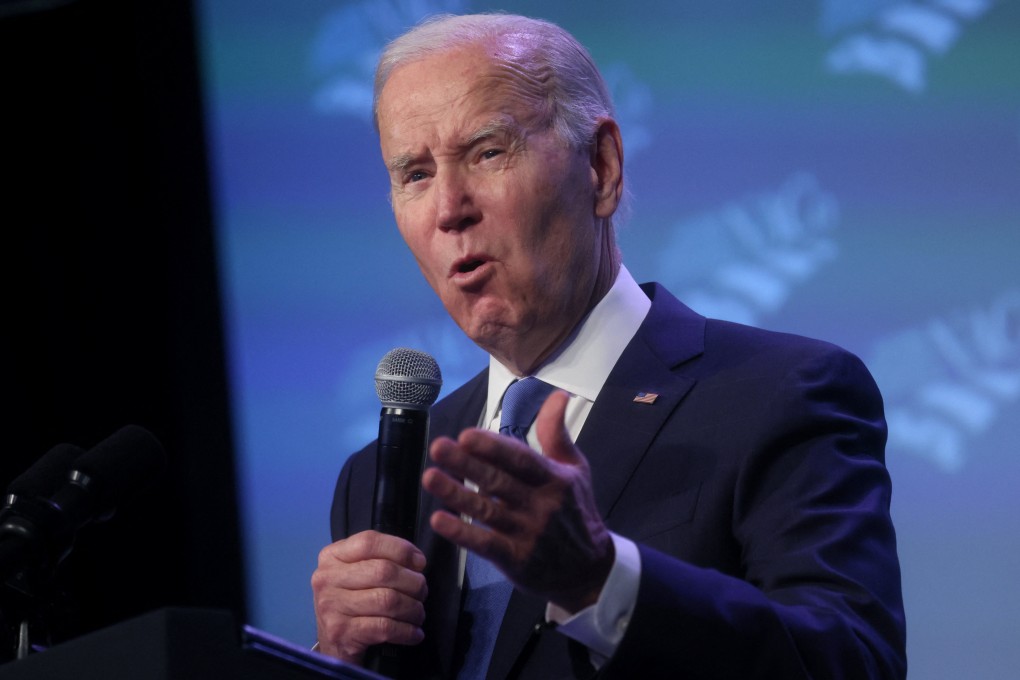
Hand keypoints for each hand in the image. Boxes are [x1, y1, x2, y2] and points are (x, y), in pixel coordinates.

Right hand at [311, 530, 427, 664]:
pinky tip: (414, 633)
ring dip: (412, 608)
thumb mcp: (356, 572)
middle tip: (422, 592)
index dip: (401, 549)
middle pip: (383, 571)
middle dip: (412, 582)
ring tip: (418, 613)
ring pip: (387, 600)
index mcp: (332, 556)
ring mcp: (331, 606)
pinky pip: (384, 627)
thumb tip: (417, 562)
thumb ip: (381, 559)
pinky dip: (406, 630)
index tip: (420, 563)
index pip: (370, 542)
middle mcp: (327, 578)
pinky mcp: (341, 632)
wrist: (330, 641)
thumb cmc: (351, 599)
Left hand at [421, 390, 613, 612]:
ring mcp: (527, 534)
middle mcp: (540, 505)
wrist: (589, 570)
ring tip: (429, 477)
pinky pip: (485, 544)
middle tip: (437, 447)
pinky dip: (461, 532)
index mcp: (554, 479)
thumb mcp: (575, 470)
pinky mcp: (515, 559)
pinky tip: (439, 519)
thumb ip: (557, 434)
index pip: (520, 460)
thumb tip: (558, 394)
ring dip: (456, 494)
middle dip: (466, 464)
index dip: (493, 447)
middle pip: (498, 482)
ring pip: (487, 511)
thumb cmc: (576, 511)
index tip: (466, 434)